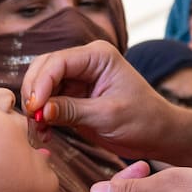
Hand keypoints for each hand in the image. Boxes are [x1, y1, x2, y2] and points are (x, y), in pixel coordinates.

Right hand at [20, 40, 182, 159]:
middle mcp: (85, 62)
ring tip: (40, 131)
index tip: (34, 108)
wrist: (159, 136)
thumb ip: (72, 110)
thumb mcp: (108, 116)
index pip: (57, 62)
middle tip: (32, 119)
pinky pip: (49, 103)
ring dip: (36, 108)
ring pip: (42, 87)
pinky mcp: (74, 98)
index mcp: (98, 56)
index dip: (40, 83)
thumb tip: (41, 110)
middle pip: (44, 69)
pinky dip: (43, 117)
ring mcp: (78, 79)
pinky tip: (46, 134)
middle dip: (34, 93)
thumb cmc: (143, 120)